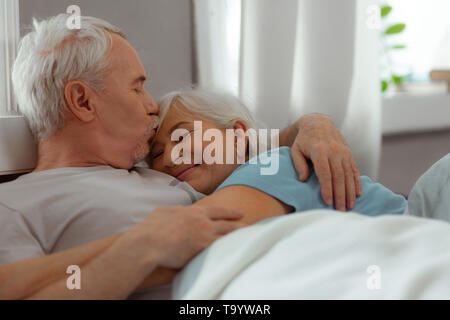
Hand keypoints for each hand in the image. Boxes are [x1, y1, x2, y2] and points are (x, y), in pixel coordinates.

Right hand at [128, 205, 243, 268]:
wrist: (149, 242)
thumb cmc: (152, 228)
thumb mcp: (163, 212)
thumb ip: (174, 210)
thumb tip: (180, 209)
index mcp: (194, 212)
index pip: (218, 210)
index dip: (230, 212)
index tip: (240, 212)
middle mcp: (202, 221)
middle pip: (226, 223)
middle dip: (240, 224)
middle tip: (250, 224)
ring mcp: (204, 234)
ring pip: (227, 235)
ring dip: (238, 236)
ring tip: (249, 237)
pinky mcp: (202, 248)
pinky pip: (221, 248)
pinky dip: (231, 248)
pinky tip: (238, 249)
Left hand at [290, 114, 361, 210]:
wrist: (318, 123)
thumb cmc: (303, 140)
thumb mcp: (295, 150)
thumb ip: (298, 164)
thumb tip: (303, 179)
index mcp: (319, 150)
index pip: (325, 173)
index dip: (327, 189)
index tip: (327, 201)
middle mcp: (334, 151)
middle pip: (339, 176)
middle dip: (340, 195)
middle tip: (339, 210)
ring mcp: (343, 152)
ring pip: (348, 174)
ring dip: (350, 192)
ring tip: (349, 206)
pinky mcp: (349, 153)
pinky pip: (354, 169)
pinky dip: (357, 182)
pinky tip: (357, 194)